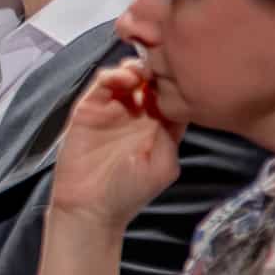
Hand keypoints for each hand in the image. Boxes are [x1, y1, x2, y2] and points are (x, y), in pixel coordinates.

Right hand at [48, 58, 185, 228]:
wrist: (90, 208)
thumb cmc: (129, 193)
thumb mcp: (164, 166)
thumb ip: (172, 134)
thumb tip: (176, 105)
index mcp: (159, 126)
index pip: (172, 95)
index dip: (178, 82)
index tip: (183, 76)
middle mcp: (138, 114)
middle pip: (152, 79)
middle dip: (158, 68)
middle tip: (161, 67)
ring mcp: (113, 109)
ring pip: (127, 74)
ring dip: (137, 68)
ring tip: (141, 75)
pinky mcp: (90, 108)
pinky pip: (102, 82)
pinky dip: (113, 74)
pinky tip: (124, 79)